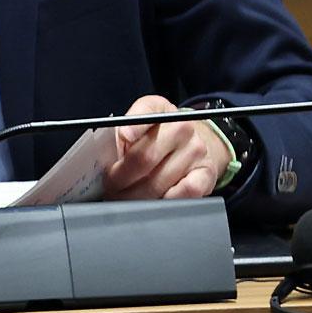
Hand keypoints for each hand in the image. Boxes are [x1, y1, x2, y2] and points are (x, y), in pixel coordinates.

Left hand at [103, 95, 230, 200]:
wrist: (194, 143)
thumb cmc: (158, 135)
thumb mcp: (138, 124)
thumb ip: (120, 135)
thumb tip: (105, 155)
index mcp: (158, 110)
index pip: (145, 113)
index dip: (133, 127)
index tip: (123, 136)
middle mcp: (181, 127)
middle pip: (145, 157)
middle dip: (120, 178)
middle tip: (108, 188)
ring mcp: (195, 151)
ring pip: (158, 181)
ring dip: (135, 196)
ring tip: (122, 199)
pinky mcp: (206, 174)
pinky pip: (184, 193)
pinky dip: (164, 201)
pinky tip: (152, 202)